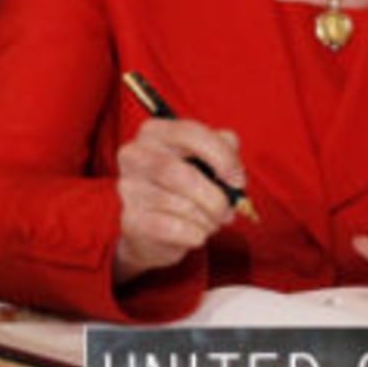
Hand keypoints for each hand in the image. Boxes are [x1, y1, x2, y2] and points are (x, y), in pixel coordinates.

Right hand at [113, 117, 245, 283]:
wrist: (153, 227)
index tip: (238, 180)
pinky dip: (196, 234)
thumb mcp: (203, 159)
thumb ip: (222, 147)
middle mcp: (135, 155)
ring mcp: (129, 188)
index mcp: (154, 132)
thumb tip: (232, 157)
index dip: (221, 156)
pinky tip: (195, 232)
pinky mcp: (133, 219)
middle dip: (215, 198)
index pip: (189, 133)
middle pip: (181, 174)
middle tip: (228, 211)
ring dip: (208, 219)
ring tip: (210, 221)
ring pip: (181, 205)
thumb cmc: (182, 186)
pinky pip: (176, 228)